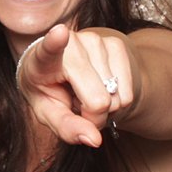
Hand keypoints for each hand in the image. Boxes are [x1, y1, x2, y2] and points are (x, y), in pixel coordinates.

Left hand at [15, 24, 134, 146]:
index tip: (60, 32)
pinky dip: (117, 100)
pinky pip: (127, 93)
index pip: (49, 49)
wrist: (66, 71)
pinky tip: (101, 88)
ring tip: (87, 94)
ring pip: (115, 98)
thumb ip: (66, 128)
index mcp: (43, 58)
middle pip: (97, 99)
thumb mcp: (49, 113)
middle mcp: (72, 43)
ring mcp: (97, 41)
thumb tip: (94, 139)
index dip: (55, 42)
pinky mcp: (117, 44)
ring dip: (105, 107)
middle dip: (93, 115)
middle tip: (79, 107)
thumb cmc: (51, 92)